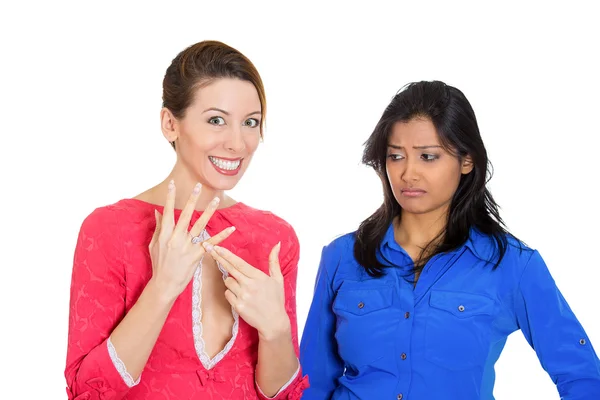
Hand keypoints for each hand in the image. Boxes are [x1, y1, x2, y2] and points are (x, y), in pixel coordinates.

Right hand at [148, 180, 234, 300]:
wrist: (164, 284)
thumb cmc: (158, 264)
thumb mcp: (154, 245)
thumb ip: (158, 227)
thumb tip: (158, 211)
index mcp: (164, 235)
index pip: (168, 212)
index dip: (170, 198)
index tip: (173, 184)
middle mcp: (176, 238)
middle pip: (186, 215)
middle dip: (192, 199)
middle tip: (198, 186)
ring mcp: (187, 247)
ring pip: (200, 225)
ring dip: (209, 211)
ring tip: (215, 199)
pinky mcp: (197, 255)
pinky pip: (211, 243)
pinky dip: (222, 236)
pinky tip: (231, 229)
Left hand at [202, 241, 289, 339]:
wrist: (273, 322)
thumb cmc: (276, 299)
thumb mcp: (278, 279)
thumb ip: (274, 261)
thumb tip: (277, 244)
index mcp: (258, 277)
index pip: (239, 263)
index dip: (226, 254)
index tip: (217, 247)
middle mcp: (249, 285)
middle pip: (229, 268)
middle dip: (218, 257)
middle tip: (209, 248)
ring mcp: (242, 296)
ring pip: (227, 282)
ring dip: (231, 281)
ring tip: (242, 287)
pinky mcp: (237, 306)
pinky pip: (227, 294)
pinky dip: (230, 293)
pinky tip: (240, 296)